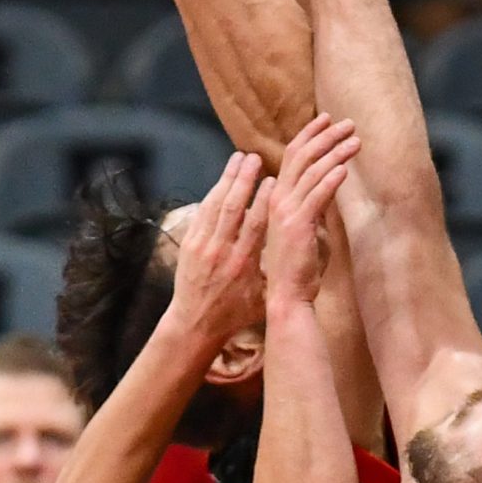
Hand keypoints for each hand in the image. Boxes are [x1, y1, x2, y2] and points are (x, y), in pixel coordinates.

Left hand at [162, 151, 272, 347]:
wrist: (194, 324)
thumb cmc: (234, 314)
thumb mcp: (260, 297)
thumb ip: (274, 272)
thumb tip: (293, 254)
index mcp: (243, 263)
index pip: (255, 224)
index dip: (263, 199)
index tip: (273, 179)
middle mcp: (221, 250)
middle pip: (232, 207)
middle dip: (243, 179)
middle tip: (253, 158)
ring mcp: (202, 246)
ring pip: (215, 205)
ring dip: (226, 179)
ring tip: (237, 159)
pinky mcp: (188, 245)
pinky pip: (202, 213)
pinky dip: (212, 194)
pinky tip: (221, 180)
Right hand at [262, 114, 356, 312]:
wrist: (286, 295)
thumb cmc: (297, 266)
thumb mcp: (305, 228)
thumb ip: (313, 207)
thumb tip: (328, 188)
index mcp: (278, 198)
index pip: (292, 156)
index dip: (309, 135)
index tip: (326, 120)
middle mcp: (279, 199)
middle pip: (301, 156)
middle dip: (326, 135)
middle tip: (348, 123)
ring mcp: (287, 211)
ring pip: (311, 171)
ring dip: (336, 152)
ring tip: (356, 140)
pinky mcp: (298, 225)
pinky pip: (317, 196)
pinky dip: (331, 179)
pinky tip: (346, 168)